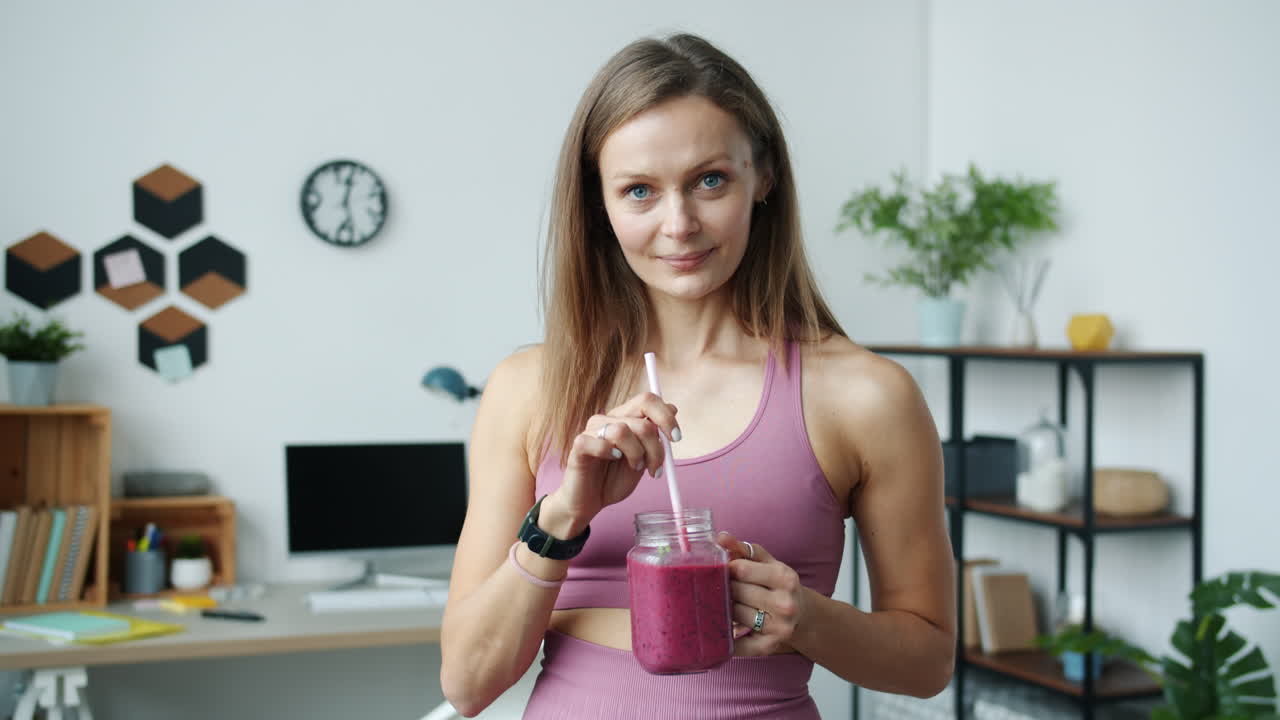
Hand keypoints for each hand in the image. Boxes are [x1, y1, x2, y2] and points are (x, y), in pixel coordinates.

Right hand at [539, 392, 679, 538]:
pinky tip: (612, 460)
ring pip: (622, 430)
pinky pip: (599, 442)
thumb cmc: (614, 479)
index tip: (676, 438)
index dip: (666, 416)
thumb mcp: (644, 459)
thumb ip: (656, 436)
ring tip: (634, 467)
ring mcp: (592, 430)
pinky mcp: (579, 445)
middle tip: (656, 467)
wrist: (590, 502)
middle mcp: (609, 419)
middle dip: (656, 446)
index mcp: (626, 418)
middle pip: (641, 416)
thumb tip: (673, 407)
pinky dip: (610, 453)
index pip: (647, 400)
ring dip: (636, 453)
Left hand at [717, 531, 808, 656]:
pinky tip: (721, 631)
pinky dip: (726, 639)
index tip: (724, 570)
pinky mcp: (769, 646)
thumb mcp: (767, 563)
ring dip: (725, 609)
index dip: (726, 568)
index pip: (741, 570)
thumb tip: (720, 538)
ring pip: (734, 615)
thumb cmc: (779, 585)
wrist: (803, 615)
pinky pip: (738, 644)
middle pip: (736, 593)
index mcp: (785, 578)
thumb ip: (743, 549)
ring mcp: (778, 627)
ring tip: (727, 604)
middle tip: (721, 588)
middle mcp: (785, 604)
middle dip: (724, 588)